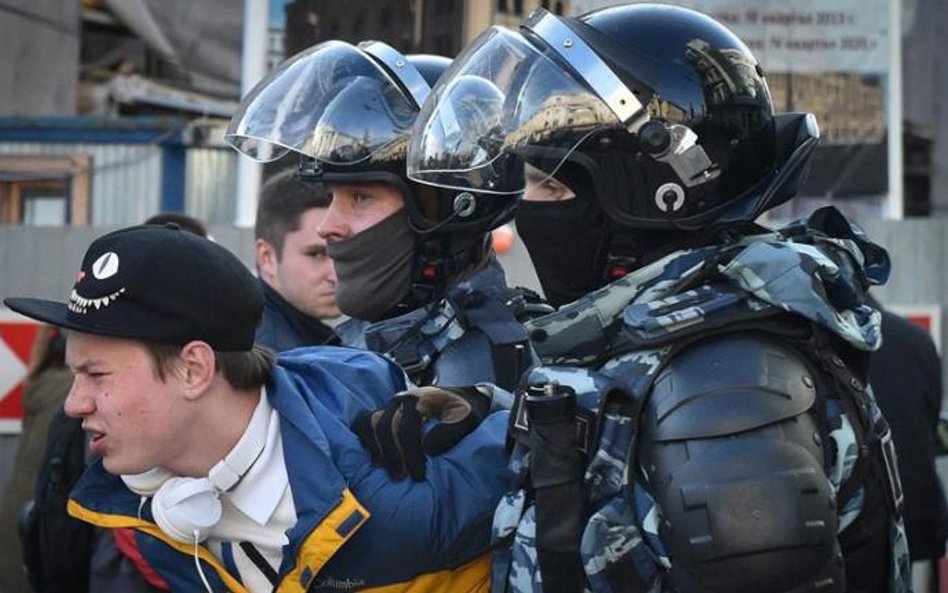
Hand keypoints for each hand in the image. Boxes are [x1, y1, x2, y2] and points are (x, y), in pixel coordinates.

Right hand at [353, 385, 492, 480]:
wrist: (459, 399)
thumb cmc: (463, 412)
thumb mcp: (467, 419)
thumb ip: (451, 432)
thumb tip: (428, 449)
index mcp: (421, 398)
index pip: (407, 429)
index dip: (411, 455)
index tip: (419, 476)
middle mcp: (400, 400)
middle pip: (384, 428)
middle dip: (392, 456)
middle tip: (401, 478)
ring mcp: (389, 406)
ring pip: (369, 424)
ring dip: (377, 450)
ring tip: (389, 472)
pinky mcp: (382, 414)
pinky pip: (363, 424)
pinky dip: (366, 442)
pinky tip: (377, 461)